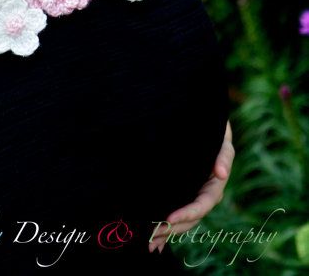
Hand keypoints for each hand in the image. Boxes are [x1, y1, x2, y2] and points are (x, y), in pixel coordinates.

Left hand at [149, 120, 233, 252]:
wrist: (202, 128)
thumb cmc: (213, 134)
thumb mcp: (222, 141)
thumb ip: (223, 156)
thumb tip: (221, 174)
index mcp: (214, 186)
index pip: (201, 206)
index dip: (186, 214)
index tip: (169, 219)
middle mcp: (203, 196)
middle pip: (190, 219)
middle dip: (172, 229)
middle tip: (151, 236)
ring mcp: (192, 197)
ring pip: (181, 221)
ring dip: (166, 233)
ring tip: (148, 243)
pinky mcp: (181, 196)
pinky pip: (174, 214)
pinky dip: (165, 228)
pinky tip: (153, 240)